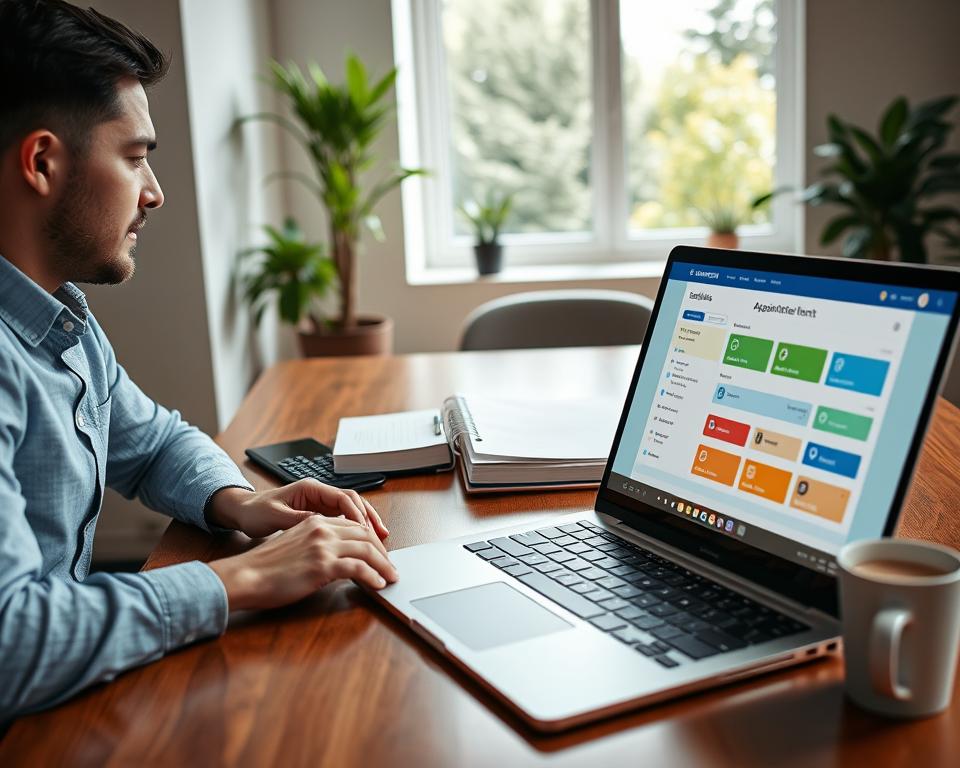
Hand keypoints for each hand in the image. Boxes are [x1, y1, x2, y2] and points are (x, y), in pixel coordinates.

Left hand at [207, 481, 388, 541]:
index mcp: (311, 488)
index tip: (367, 532)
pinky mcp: (317, 513)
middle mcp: (318, 493)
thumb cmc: (255, 512)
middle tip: (382, 537)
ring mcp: (319, 502)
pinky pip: (342, 519)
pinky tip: (361, 541)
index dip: (358, 515)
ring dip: (366, 523)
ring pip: (351, 510)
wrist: (242, 511)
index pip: (344, 498)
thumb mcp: (277, 517)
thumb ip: (301, 520)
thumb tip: (324, 526)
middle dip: (369, 518)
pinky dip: (354, 528)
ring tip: (380, 539)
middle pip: (353, 502)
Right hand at [208, 515, 398, 610]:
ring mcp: (323, 546)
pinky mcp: (322, 565)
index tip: (380, 553)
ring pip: (367, 549)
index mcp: (315, 520)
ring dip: (384, 565)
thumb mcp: (295, 545)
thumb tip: (339, 559)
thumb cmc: (266, 567)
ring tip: (390, 577)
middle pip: (365, 534)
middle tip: (390, 566)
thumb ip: (317, 544)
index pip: (354, 525)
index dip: (372, 539)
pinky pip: (358, 568)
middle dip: (383, 552)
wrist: (245, 575)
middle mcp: (321, 528)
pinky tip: (378, 584)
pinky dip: (373, 576)